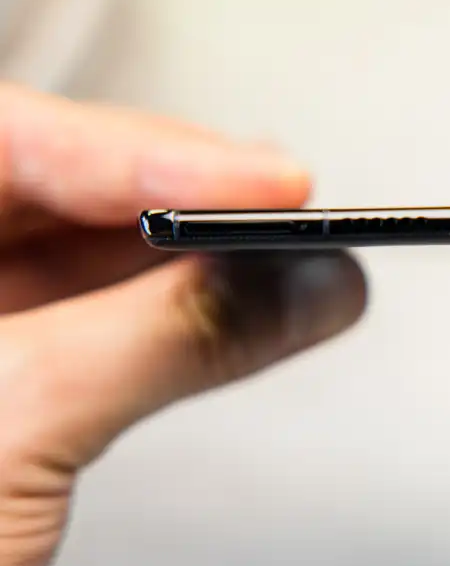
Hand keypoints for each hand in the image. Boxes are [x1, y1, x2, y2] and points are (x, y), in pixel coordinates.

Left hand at [0, 84, 366, 565]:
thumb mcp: (14, 427)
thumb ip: (167, 336)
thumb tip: (304, 284)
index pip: (9, 139)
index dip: (147, 150)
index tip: (267, 180)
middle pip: (48, 180)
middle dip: (176, 194)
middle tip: (282, 205)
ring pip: (73, 249)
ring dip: (187, 259)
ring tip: (284, 258)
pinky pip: (83, 319)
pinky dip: (164, 317)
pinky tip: (235, 307)